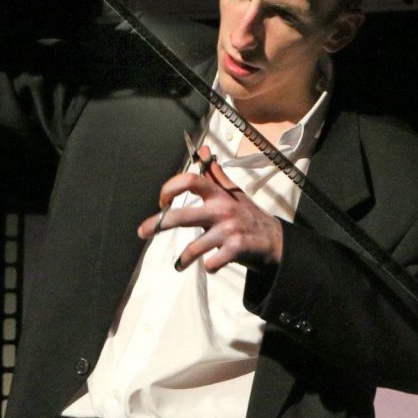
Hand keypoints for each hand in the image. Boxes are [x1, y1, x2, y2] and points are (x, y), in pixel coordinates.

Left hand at [137, 146, 282, 272]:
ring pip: (194, 247)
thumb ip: (215, 173)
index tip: (162, 201)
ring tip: (179, 265)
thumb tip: (203, 150)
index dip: (170, 188)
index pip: (190, 181)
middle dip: (158, 224)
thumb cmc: (249, 214)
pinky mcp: (236, 249)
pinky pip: (213, 262)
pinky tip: (210, 266)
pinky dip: (209, 267)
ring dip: (183, 259)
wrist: (274, 240)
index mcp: (218, 195)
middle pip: (182, 216)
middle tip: (142, 231)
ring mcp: (228, 231)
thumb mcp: (233, 192)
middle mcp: (222, 210)